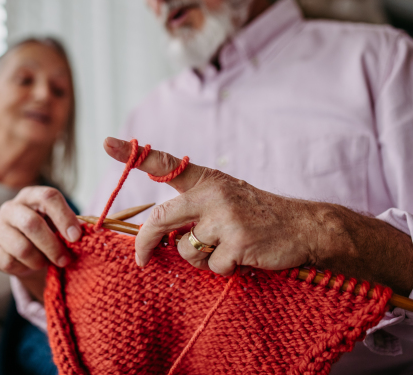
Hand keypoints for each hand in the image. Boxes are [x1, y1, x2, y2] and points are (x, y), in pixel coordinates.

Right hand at [0, 186, 80, 275]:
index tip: (76, 237)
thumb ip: (73, 226)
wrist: (25, 252)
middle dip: (52, 246)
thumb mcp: (61, 226)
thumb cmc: (48, 234)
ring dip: (39, 261)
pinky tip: (29, 266)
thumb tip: (92, 232)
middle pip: (32, 223)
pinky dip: (23, 269)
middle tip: (65, 260)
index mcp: (32, 196)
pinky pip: (8, 262)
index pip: (48, 197)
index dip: (64, 216)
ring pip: (21, 247)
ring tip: (47, 263)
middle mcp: (11, 207)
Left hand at [103, 137, 319, 275]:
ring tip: (225, 249)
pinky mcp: (238, 243)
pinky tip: (244, 258)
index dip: (133, 153)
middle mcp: (212, 194)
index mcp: (207, 180)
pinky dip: (223, 270)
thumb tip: (158, 234)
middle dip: (145, 242)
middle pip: (160, 219)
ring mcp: (225, 218)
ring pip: (186, 250)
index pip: (164, 163)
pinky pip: (211, 267)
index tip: (106, 142)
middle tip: (141, 258)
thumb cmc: (258, 215)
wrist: (305, 226)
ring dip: (200, 259)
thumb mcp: (226, 197)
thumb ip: (193, 207)